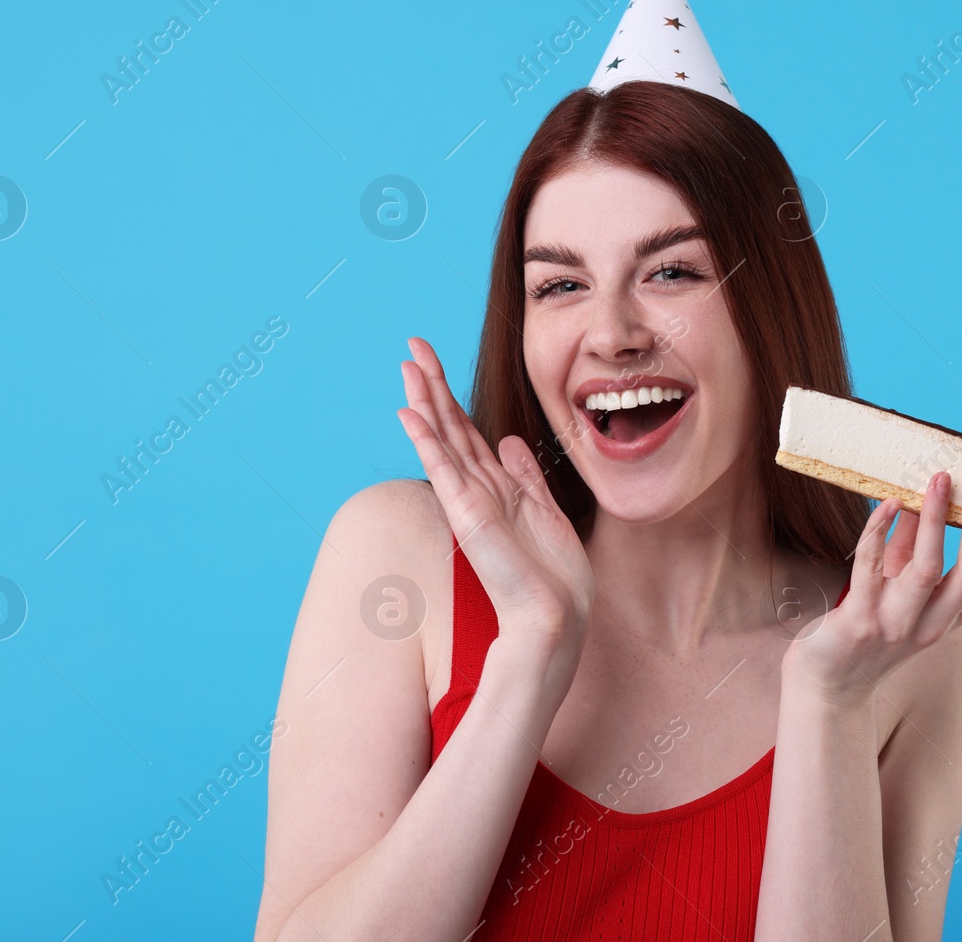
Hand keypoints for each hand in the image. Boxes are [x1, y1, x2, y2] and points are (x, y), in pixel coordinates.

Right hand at [395, 337, 594, 650]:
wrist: (554, 616)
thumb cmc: (553, 576)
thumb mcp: (546, 511)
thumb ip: (526, 476)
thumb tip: (511, 441)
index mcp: (496, 487)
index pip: (466, 432)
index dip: (451, 397)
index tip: (434, 363)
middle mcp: (477, 490)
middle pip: (449, 426)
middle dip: (433, 385)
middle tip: (413, 346)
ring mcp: (468, 501)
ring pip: (443, 439)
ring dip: (425, 401)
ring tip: (407, 366)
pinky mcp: (467, 514)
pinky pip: (443, 468)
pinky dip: (426, 440)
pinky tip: (409, 414)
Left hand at [781, 471, 961, 701]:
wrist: (831, 684)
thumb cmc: (869, 627)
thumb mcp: (900, 587)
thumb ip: (912, 546)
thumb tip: (921, 498)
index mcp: (951, 615)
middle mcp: (932, 623)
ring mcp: (897, 624)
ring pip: (927, 570)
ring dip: (935, 521)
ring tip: (938, 480)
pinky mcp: (860, 620)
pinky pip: (871, 568)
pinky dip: (880, 531)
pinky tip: (888, 504)